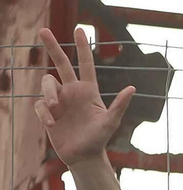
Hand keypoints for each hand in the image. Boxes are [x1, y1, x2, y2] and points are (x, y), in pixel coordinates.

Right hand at [35, 28, 133, 170]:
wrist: (84, 156)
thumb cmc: (100, 139)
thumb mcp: (111, 122)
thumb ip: (120, 105)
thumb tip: (132, 88)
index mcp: (88, 90)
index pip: (85, 64)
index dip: (82, 47)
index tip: (79, 30)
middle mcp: (72, 91)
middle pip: (61, 63)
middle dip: (53, 47)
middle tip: (43, 30)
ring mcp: (59, 100)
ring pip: (47, 83)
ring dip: (49, 93)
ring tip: (56, 108)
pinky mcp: (48, 111)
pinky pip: (40, 104)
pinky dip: (45, 113)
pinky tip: (52, 124)